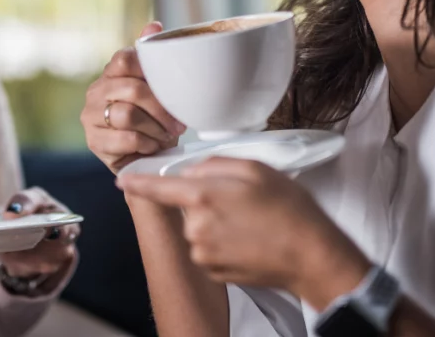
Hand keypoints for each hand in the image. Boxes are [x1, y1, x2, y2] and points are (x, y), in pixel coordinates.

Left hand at [0, 187, 79, 288]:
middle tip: (45, 233)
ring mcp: (63, 232)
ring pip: (62, 238)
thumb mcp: (0, 226)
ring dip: (51, 244)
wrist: (33, 248)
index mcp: (35, 199)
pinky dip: (45, 261)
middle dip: (52, 225)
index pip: (30, 198)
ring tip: (34, 251)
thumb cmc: (16, 229)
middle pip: (57, 216)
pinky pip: (56, 257)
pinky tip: (32, 265)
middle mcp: (54, 212)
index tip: (9, 215)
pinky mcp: (65, 251)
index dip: (21, 206)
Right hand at [82, 22, 185, 173]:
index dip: (149, 71)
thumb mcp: (157, 88)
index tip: (170, 88)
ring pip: (128, 114)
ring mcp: (91, 115)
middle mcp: (96, 91)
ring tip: (165, 135)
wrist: (143, 156)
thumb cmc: (153, 119)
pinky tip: (152, 146)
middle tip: (178, 123)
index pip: (125, 58)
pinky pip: (126, 138)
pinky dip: (146, 144)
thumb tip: (155, 25)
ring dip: (155, 128)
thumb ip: (153, 58)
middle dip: (162, 109)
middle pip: (133, 89)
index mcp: (111, 73)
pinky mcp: (94, 141)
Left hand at [117, 157, 369, 301]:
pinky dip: (224, 241)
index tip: (123, 179)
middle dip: (207, 199)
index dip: (138, 181)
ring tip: (251, 221)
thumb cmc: (289, 209)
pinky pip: (210, 248)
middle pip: (187, 205)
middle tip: (243, 200)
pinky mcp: (214, 271)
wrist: (311, 256)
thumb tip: (193, 171)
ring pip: (199, 227)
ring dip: (217, 222)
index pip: (158, 187)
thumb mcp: (255, 169)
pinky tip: (249, 239)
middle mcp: (197, 227)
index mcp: (203, 195)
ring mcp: (204, 253)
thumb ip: (215, 164)